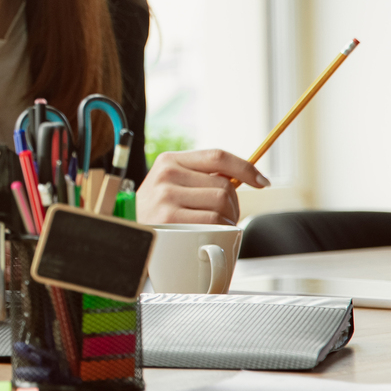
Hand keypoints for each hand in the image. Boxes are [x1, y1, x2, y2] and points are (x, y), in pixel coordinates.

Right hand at [137, 149, 266, 224]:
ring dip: (228, 219)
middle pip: (225, 185)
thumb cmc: (155, 213)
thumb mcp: (170, 186)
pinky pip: (213, 221)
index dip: (246, 168)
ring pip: (221, 204)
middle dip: (234, 204)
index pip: (217, 156)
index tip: (262, 181)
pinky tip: (208, 234)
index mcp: (169, 161)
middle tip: (225, 216)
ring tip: (214, 227)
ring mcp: (166, 196)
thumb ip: (200, 179)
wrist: (127, 234)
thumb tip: (243, 177)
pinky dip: (220, 230)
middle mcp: (166, 174)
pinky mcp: (169, 218)